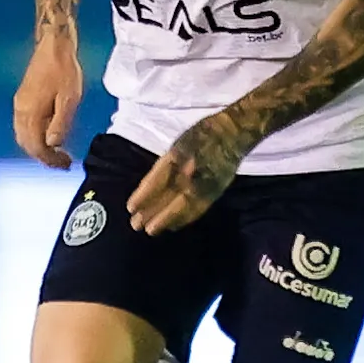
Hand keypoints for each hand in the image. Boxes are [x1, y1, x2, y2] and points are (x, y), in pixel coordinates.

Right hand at [12, 36, 83, 168]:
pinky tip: (48, 136)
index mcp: (31, 112)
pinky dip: (34, 137)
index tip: (65, 164)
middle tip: (63, 162)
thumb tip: (53, 144)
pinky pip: (23, 126)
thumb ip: (60, 122)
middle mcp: (21, 110)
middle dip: (44, 157)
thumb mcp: (69, 98)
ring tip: (56, 153)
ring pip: (23, 136)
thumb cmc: (64, 69)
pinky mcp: (22, 99)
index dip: (50, 159)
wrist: (53, 46)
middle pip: (27, 144)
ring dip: (38, 148)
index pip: (36, 146)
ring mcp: (20, 105)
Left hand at [126, 113, 249, 234]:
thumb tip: (150, 187)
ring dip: (166, 220)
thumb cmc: (202, 134)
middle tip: (136, 225)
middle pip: (168, 196)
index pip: (157, 180)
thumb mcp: (179, 144)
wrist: (232, 133)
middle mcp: (191, 171)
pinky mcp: (215, 191)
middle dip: (151, 212)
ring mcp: (205, 182)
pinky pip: (198, 209)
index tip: (130, 207)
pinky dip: (184, 219)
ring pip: (182, 206)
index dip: (144, 195)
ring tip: (152, 230)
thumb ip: (166, 165)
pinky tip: (173, 225)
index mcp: (179, 156)